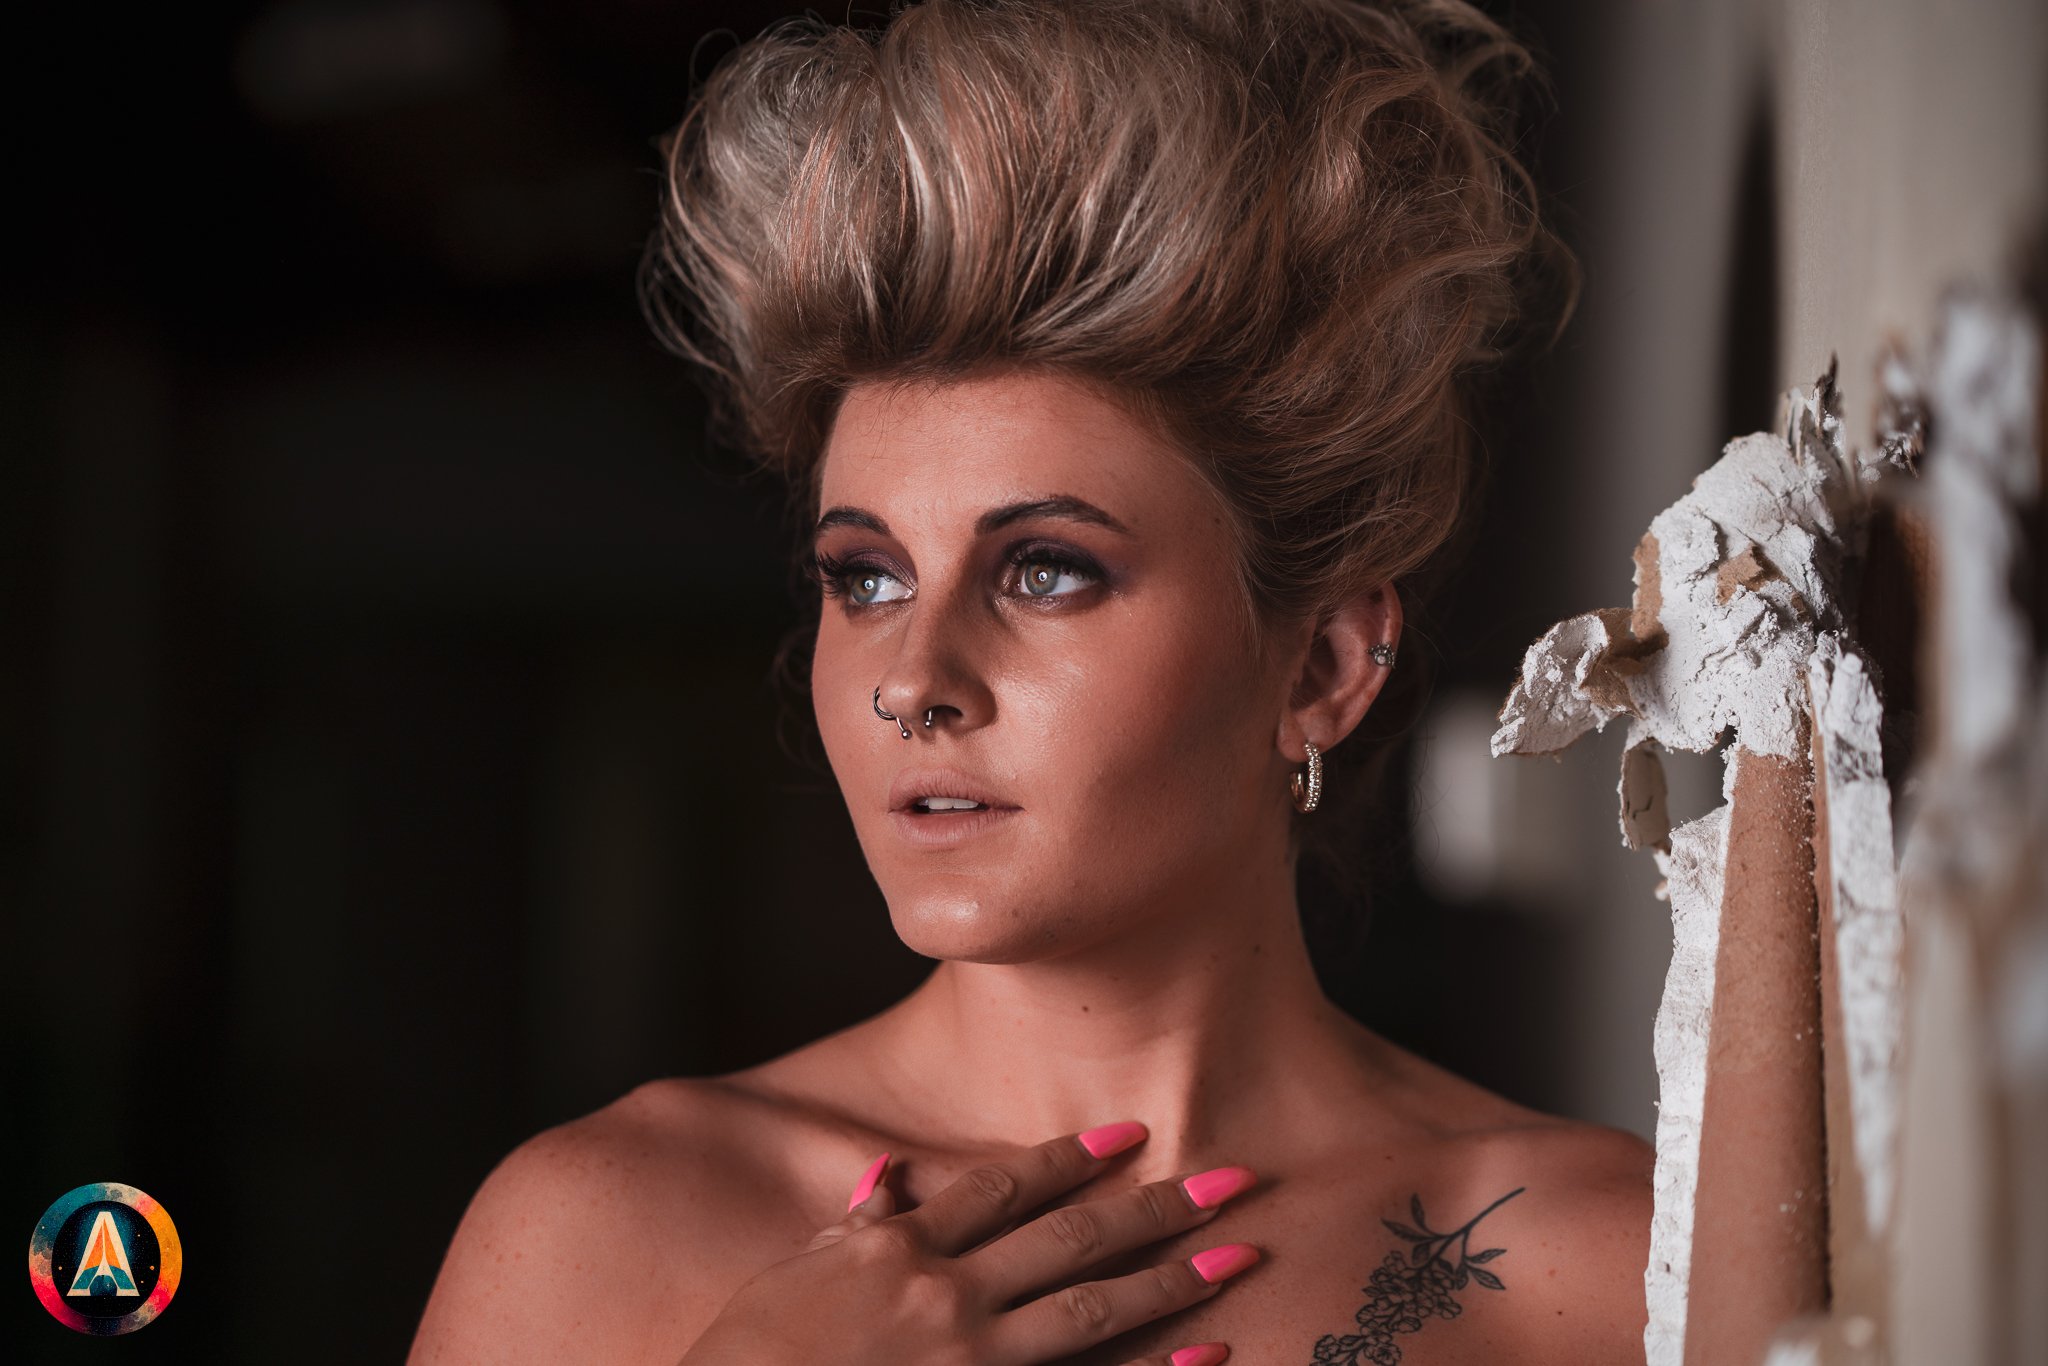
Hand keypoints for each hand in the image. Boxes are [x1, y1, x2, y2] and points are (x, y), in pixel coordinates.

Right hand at [676, 1121, 1256, 1365]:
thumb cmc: (745, 1357)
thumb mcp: (789, 1279)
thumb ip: (850, 1231)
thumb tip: (891, 1179)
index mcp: (898, 1252)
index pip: (1002, 1189)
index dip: (1070, 1160)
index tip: (1129, 1136)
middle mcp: (945, 1297)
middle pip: (1070, 1240)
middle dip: (1155, 1208)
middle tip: (1232, 1181)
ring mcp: (971, 1363)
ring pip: (1091, 1311)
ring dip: (1173, 1279)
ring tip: (1241, 1256)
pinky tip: (1210, 1358)